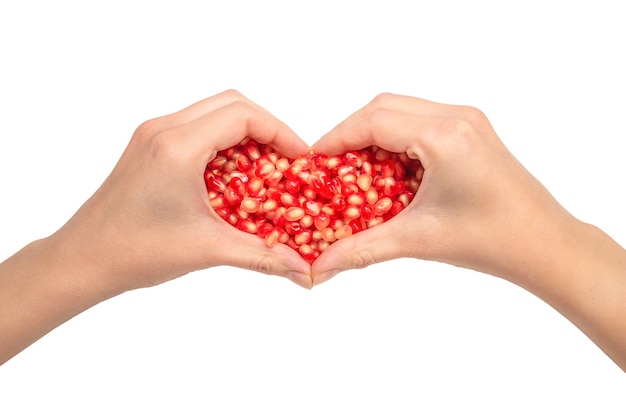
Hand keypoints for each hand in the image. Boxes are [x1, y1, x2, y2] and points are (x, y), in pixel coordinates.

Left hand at [56, 89, 312, 292]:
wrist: (82, 259)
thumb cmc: (135, 252)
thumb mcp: (207, 250)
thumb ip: (262, 256)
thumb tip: (305, 271)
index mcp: (177, 147)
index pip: (243, 115)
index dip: (280, 131)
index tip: (300, 158)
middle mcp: (163, 130)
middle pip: (231, 103)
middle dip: (267, 128)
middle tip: (286, 160)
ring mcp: (152, 135)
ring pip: (213, 111)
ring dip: (244, 133)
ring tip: (265, 167)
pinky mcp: (148, 145)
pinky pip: (196, 126)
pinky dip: (223, 141)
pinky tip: (234, 174)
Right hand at [311, 92, 569, 283]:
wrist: (544, 245)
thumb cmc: (492, 241)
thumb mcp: (418, 240)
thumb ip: (362, 249)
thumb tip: (319, 265)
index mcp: (445, 137)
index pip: (373, 121)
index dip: (337, 138)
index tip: (314, 161)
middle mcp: (457, 118)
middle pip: (384, 106)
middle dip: (351, 133)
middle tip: (331, 165)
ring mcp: (468, 121)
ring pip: (402, 109)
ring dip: (374, 133)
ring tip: (355, 167)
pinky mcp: (472, 130)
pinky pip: (421, 120)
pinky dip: (396, 137)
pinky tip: (388, 168)